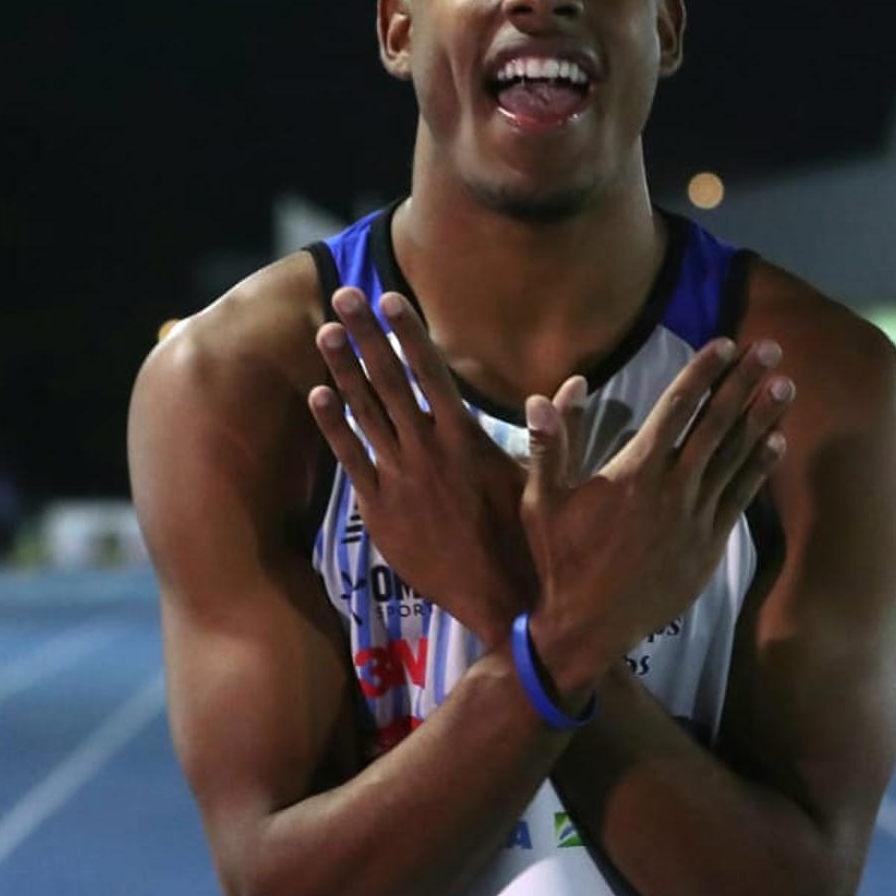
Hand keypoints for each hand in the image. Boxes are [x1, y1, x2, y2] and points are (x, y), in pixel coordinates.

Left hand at [307, 288, 535, 644]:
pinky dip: (334, 427)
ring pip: (364, 414)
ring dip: (343, 371)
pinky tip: (318, 396)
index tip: (389, 296)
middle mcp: (428, 451)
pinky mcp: (380, 509)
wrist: (497, 599)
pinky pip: (350, 459)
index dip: (408, 331)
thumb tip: (576, 382)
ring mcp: (399, 478)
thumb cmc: (525, 538)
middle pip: (389, 381)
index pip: (431, 371)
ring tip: (325, 333)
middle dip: (366, 336)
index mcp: (465, 438)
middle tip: (343, 296)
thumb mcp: (544, 479)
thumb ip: (556, 427)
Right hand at [520, 338, 793, 700]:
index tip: (726, 344)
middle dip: (745, 382)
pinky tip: (776, 442)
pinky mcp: (709, 544)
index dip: (703, 372)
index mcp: (635, 471)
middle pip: (716, 423)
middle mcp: (672, 488)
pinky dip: (759, 467)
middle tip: (771, 349)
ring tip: (785, 385)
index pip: (677, 407)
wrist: (588, 626)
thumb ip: (551, 444)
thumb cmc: (562, 560)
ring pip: (736, 457)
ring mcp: (695, 517)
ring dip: (762, 418)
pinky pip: (740, 497)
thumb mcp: (542, 501)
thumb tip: (551, 392)